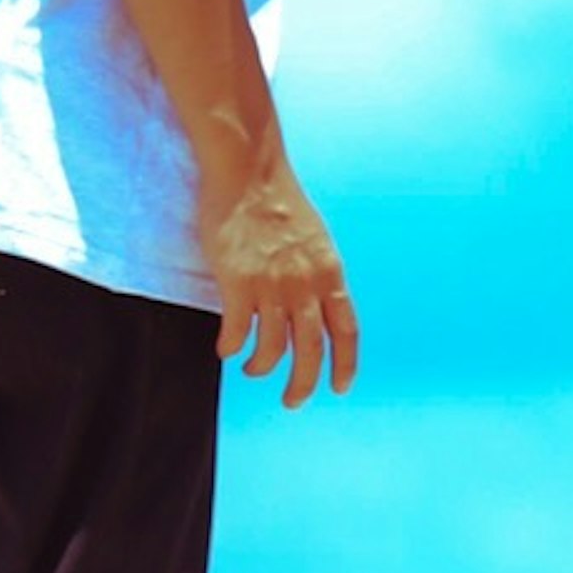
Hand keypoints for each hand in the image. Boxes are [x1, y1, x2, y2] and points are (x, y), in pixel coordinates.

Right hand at [199, 160, 360, 402]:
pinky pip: (237, 332)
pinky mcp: (238, 281)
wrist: (248, 171)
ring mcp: (272, 284)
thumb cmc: (277, 202)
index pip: (346, 331)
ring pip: (273, 348)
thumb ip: (316, 275)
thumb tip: (316, 306)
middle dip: (303, 383)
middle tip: (292, 401)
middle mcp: (306, 284)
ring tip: (252, 369)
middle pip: (311, 350)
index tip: (340, 388)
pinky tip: (226, 349)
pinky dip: (232, 347)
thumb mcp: (315, 240)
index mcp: (330, 273)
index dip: (345, 364)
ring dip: (262, 367)